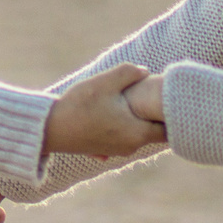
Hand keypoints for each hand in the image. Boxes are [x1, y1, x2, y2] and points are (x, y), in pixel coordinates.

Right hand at [42, 63, 166, 158]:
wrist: (48, 129)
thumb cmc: (78, 105)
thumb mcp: (106, 81)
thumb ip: (131, 72)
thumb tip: (146, 72)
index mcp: (137, 134)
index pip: (169, 129)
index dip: (174, 114)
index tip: (172, 99)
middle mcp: (130, 147)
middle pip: (154, 131)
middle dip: (156, 114)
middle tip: (154, 93)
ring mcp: (115, 151)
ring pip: (137, 133)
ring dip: (138, 119)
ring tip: (134, 99)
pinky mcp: (102, 150)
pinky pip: (121, 137)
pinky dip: (122, 125)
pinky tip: (114, 111)